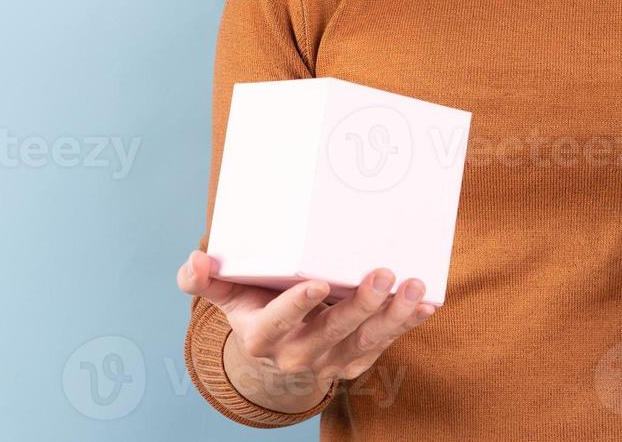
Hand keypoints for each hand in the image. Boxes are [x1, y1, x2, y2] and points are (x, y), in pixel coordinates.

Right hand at [177, 250, 436, 412]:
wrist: (276, 351)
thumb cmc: (253, 307)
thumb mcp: (226, 295)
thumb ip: (204, 280)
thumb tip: (195, 260)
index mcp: (262, 337)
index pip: (278, 324)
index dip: (297, 306)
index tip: (319, 283)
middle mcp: (298, 355)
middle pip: (332, 332)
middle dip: (360, 304)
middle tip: (383, 272)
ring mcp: (331, 360)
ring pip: (365, 341)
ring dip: (393, 315)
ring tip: (414, 286)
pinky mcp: (356, 359)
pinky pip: (385, 344)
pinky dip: (407, 323)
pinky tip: (426, 303)